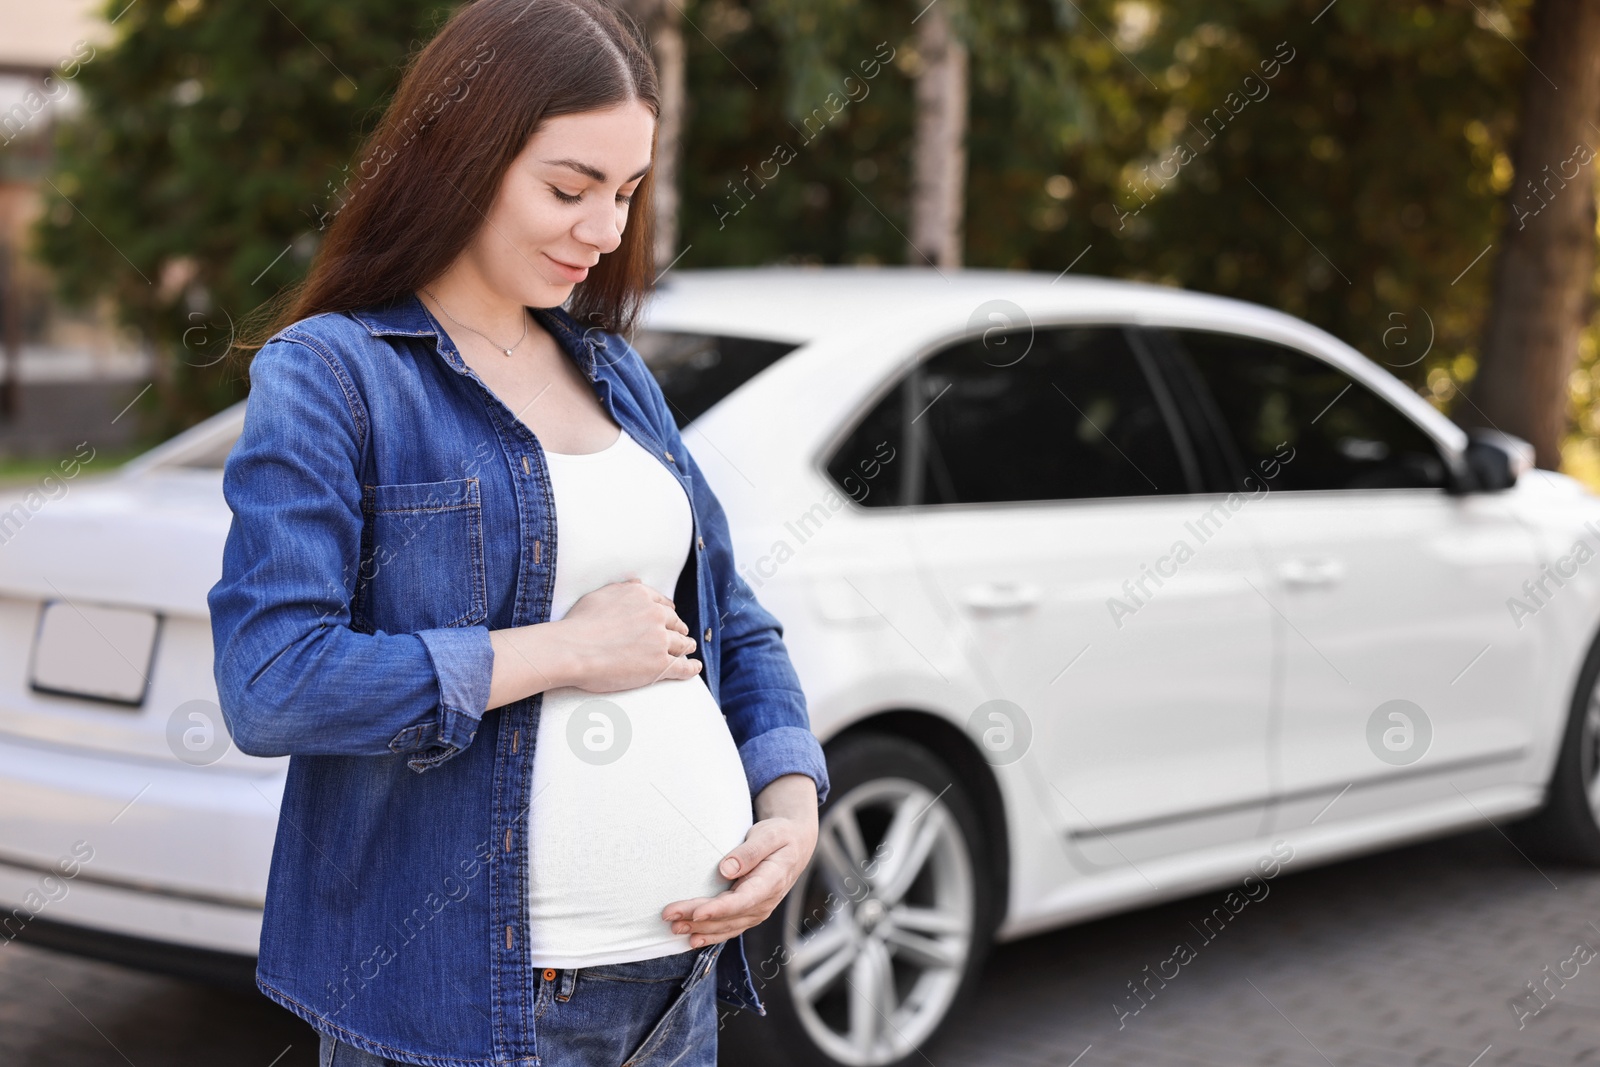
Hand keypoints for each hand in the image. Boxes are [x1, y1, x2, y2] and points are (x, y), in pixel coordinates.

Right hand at [562, 578, 700, 691]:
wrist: (573, 649)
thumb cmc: (579, 623)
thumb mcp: (601, 595)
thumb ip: (623, 589)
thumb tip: (638, 584)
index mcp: (641, 597)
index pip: (663, 604)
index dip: (669, 612)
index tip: (671, 617)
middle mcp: (655, 615)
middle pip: (675, 623)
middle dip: (679, 629)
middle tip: (681, 635)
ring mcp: (660, 640)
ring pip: (682, 643)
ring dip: (687, 646)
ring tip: (690, 649)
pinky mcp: (660, 665)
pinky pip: (683, 666)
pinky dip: (691, 668)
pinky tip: (695, 668)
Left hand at [662, 774, 819, 946]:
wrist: (795, 846)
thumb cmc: (781, 835)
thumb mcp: (770, 835)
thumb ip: (750, 851)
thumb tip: (726, 869)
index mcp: (772, 881)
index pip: (743, 900)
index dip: (719, 909)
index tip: (697, 912)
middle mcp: (765, 902)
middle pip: (728, 916)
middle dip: (697, 918)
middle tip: (669, 916)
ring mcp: (758, 910)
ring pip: (726, 926)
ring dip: (699, 929)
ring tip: (673, 928)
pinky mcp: (749, 912)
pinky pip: (729, 928)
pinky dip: (711, 935)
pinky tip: (692, 938)